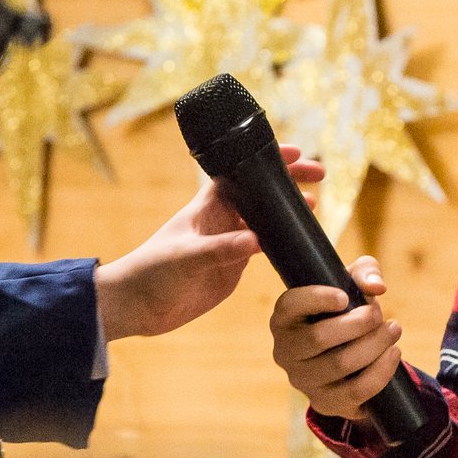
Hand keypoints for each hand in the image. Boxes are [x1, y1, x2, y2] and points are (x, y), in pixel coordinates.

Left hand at [96, 145, 321, 340]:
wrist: (138, 305)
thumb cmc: (152, 270)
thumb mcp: (186, 257)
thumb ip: (221, 249)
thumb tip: (256, 241)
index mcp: (208, 204)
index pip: (242, 172)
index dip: (268, 160)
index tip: (296, 152)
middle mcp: (222, 219)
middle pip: (260, 192)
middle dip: (288, 180)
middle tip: (319, 174)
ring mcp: (229, 242)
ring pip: (265, 218)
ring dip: (288, 210)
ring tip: (315, 204)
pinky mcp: (232, 267)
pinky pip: (264, 248)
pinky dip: (282, 241)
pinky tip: (300, 240)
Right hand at [269, 255, 400, 420]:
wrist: (347, 357)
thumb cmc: (345, 311)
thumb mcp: (351, 284)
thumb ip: (365, 273)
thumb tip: (377, 286)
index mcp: (284, 318)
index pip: (290, 305)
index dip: (316, 299)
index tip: (345, 296)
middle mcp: (285, 351)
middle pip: (318, 338)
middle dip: (357, 324)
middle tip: (379, 314)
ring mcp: (302, 380)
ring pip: (340, 364)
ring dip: (374, 345)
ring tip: (394, 329)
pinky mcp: (324, 402)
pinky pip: (355, 392)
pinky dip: (380, 372)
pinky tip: (393, 354)